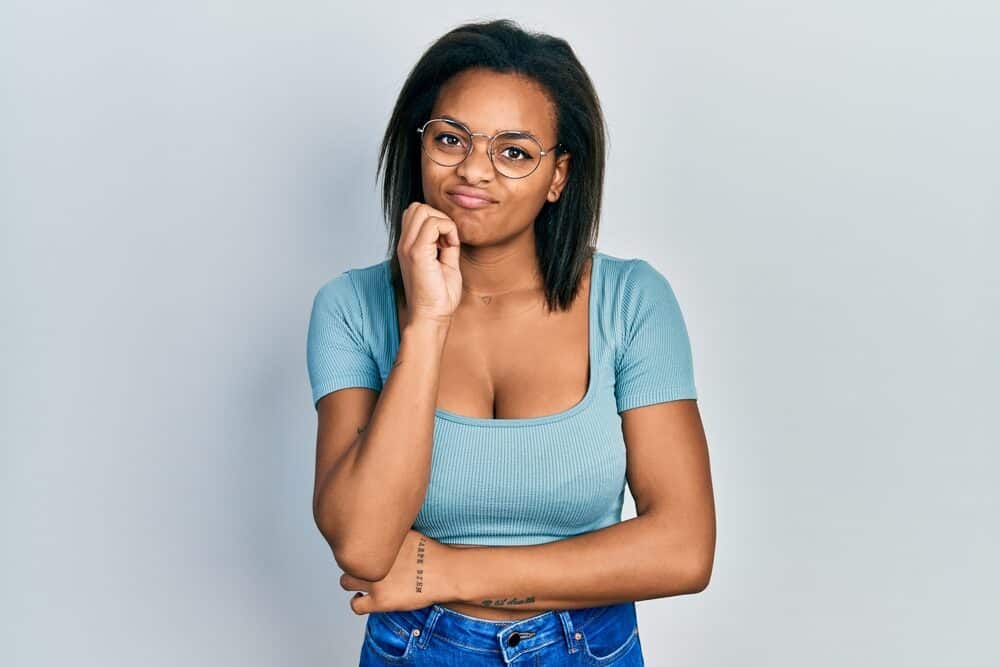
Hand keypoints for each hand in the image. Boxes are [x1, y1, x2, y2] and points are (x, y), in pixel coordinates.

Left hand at [340, 529, 459, 614]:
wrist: (446, 573)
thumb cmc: (433, 553)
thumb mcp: (409, 533)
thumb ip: (390, 532)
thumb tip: (380, 524)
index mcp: (380, 542)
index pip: (353, 541)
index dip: (356, 547)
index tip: (362, 551)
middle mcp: (374, 560)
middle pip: (345, 559)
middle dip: (352, 563)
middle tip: (362, 567)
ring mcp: (376, 581)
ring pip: (345, 581)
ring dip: (352, 582)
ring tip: (362, 584)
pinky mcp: (380, 601)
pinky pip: (356, 605)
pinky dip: (357, 602)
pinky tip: (363, 599)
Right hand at [397, 202, 461, 324]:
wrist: (432, 316)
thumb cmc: (439, 296)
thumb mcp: (445, 263)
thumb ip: (446, 245)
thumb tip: (451, 231)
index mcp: (408, 246)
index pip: (415, 213)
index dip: (435, 221)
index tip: (446, 243)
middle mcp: (404, 244)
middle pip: (417, 207)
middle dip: (438, 217)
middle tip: (448, 241)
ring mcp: (408, 247)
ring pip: (423, 210)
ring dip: (443, 222)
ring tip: (448, 245)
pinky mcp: (417, 253)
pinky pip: (433, 224)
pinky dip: (448, 229)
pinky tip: (450, 247)